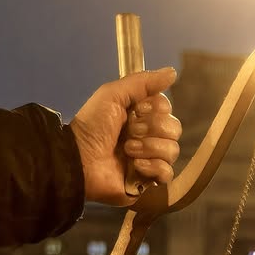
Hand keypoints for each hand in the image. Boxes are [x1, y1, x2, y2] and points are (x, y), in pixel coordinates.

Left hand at [70, 68, 181, 204]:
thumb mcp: (113, 94)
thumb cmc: (93, 125)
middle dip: (151, 129)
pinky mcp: (149, 182)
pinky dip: (153, 168)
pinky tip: (134, 166)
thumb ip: (143, 81)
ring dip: (149, 148)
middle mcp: (149, 137)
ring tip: (127, 150)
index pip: (167, 109)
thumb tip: (173, 72)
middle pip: (174, 129)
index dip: (155, 110)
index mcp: (142, 117)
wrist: (79, 157)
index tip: (136, 111)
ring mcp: (150, 160)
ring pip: (173, 150)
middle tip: (129, 132)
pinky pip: (168, 173)